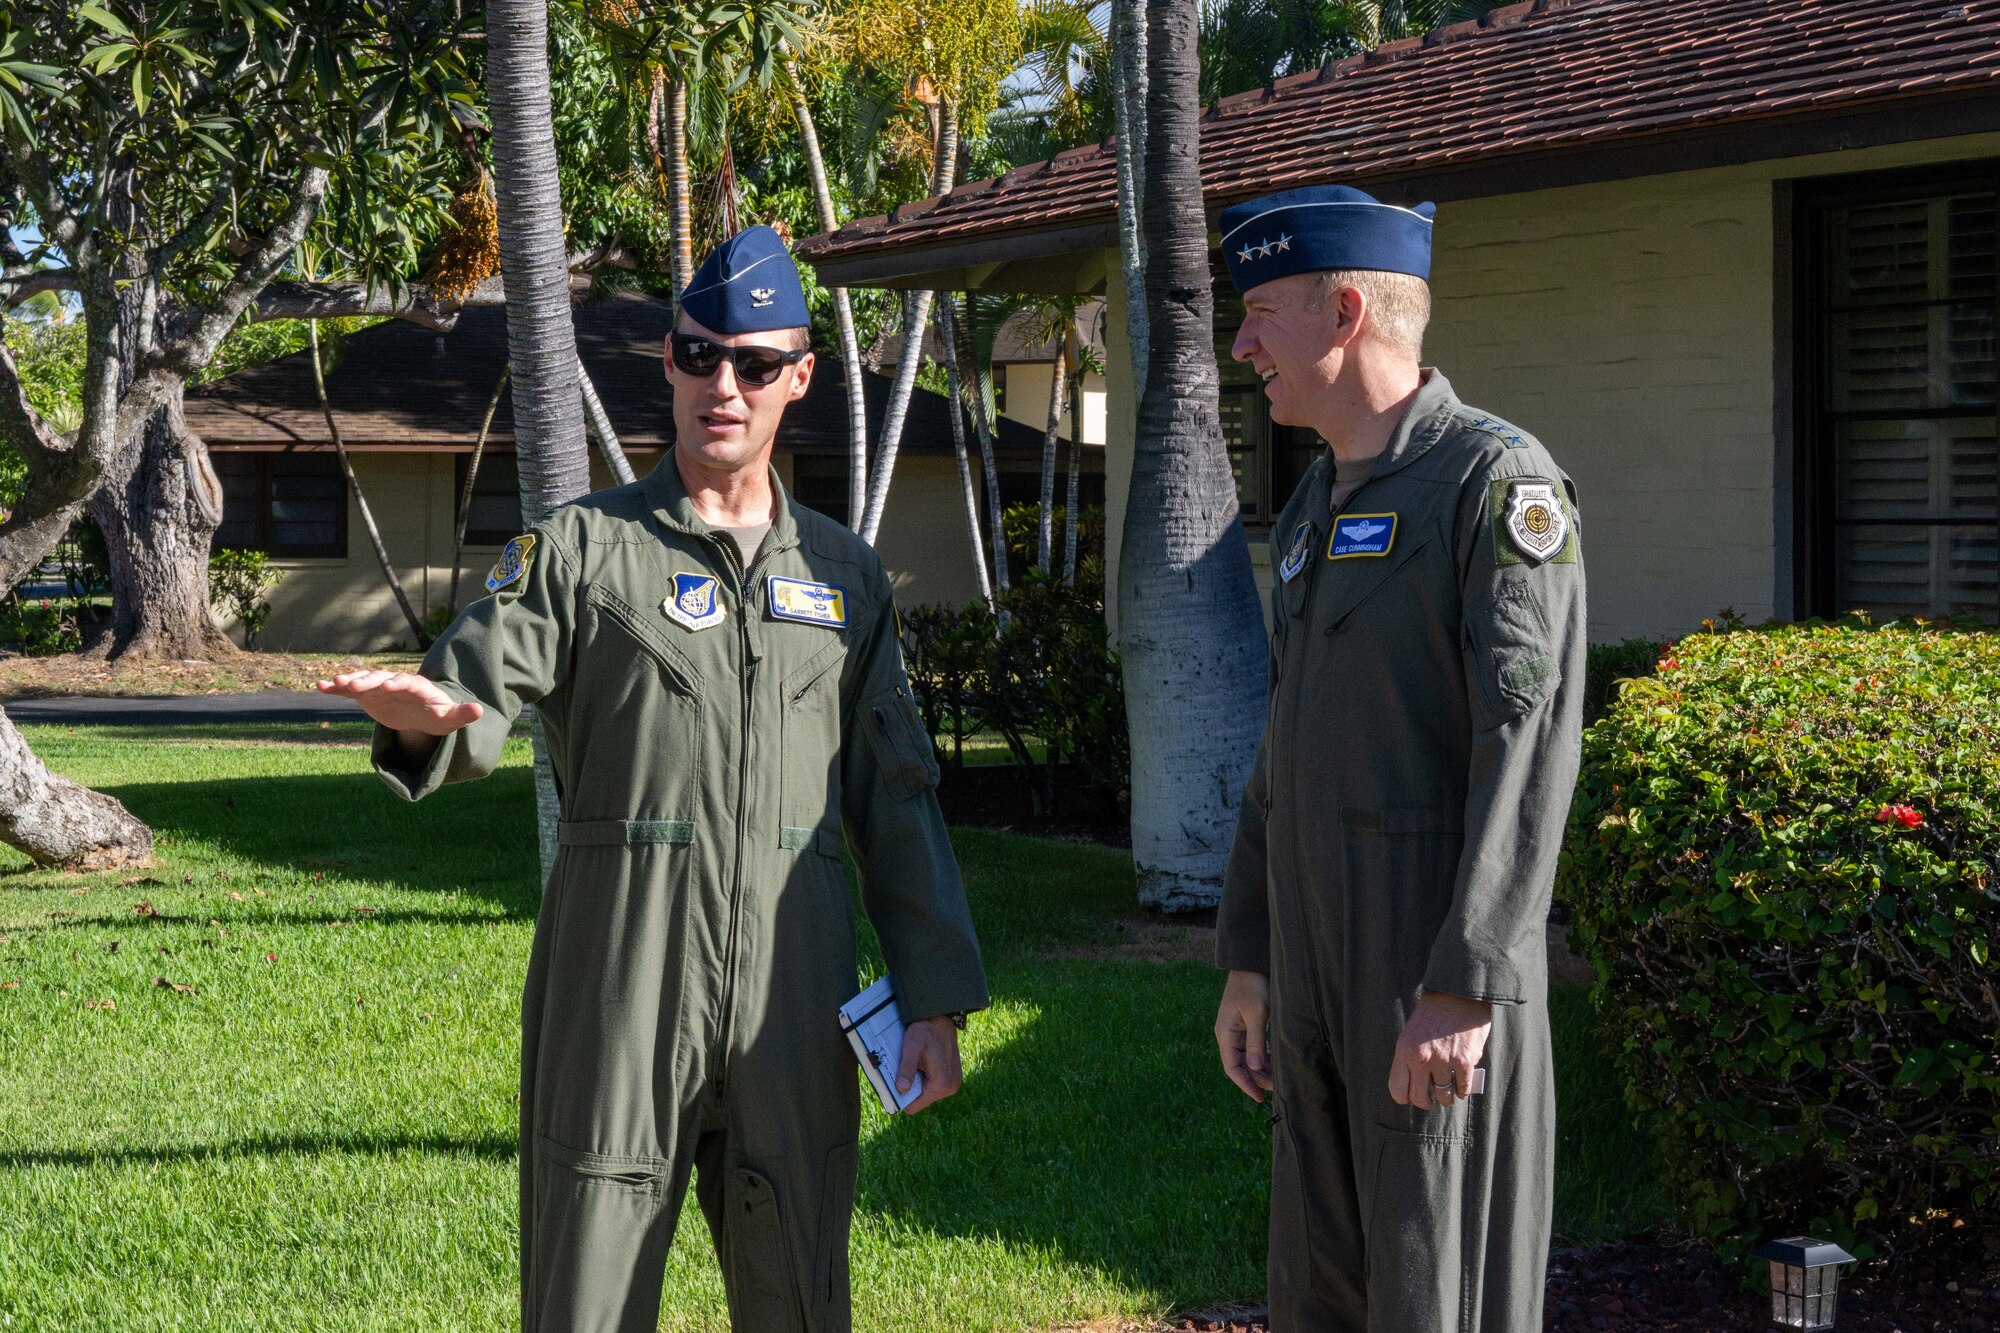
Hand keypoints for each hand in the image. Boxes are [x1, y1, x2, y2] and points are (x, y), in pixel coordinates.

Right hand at [316, 670, 483, 735]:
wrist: (421, 713)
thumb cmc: (437, 715)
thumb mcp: (450, 718)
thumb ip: (462, 714)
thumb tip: (480, 711)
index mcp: (417, 687)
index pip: (408, 682)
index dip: (398, 683)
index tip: (388, 686)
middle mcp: (396, 683)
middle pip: (381, 679)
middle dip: (368, 681)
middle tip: (353, 685)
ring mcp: (379, 688)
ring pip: (363, 681)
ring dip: (349, 681)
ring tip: (333, 683)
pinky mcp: (367, 695)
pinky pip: (350, 690)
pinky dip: (336, 688)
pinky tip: (320, 686)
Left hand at [896, 1016, 962, 1113]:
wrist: (941, 1017)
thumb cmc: (925, 1029)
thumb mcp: (912, 1045)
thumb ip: (907, 1067)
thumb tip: (901, 1089)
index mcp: (941, 1084)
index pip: (913, 1106)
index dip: (902, 1096)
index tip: (897, 1081)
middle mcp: (950, 1088)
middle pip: (919, 1100)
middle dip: (911, 1087)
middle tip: (907, 1068)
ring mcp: (953, 1084)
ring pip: (925, 1093)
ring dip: (918, 1081)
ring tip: (916, 1063)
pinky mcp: (953, 1079)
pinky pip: (932, 1086)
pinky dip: (925, 1077)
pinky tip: (923, 1063)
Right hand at [1215, 969, 1274, 1102]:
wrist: (1251, 964)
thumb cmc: (1253, 986)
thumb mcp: (1257, 1014)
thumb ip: (1256, 1042)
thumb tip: (1256, 1069)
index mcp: (1225, 1033)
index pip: (1232, 1067)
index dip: (1245, 1084)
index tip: (1259, 1097)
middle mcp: (1228, 1035)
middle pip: (1240, 1066)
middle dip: (1256, 1079)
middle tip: (1276, 1089)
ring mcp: (1237, 1031)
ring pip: (1248, 1059)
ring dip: (1261, 1070)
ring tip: (1278, 1079)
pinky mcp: (1247, 1027)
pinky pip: (1253, 1049)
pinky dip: (1263, 1058)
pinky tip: (1275, 1064)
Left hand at [1389, 990, 1491, 1110]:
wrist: (1458, 994)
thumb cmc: (1433, 1012)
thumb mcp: (1411, 1032)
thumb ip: (1410, 1057)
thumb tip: (1417, 1083)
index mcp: (1404, 1050)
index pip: (1397, 1089)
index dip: (1405, 1097)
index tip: (1412, 1095)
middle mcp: (1422, 1058)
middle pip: (1419, 1098)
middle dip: (1425, 1101)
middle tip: (1431, 1098)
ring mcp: (1444, 1061)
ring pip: (1444, 1096)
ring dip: (1446, 1097)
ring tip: (1448, 1092)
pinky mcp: (1465, 1061)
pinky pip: (1463, 1088)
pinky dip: (1463, 1090)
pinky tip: (1462, 1087)